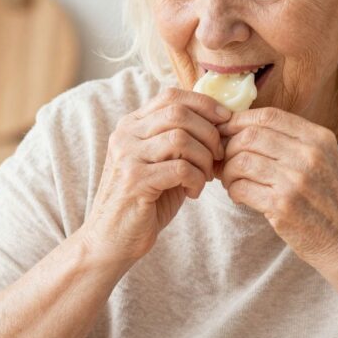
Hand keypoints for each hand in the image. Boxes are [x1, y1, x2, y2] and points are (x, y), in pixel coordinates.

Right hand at [82, 87, 228, 263]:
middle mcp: (125, 135)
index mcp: (131, 125)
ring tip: (205, 176)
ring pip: (181, 138)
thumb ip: (180, 141)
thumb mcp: (161, 164)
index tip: (226, 120)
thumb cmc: (144, 203)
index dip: (204, 103)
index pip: (171, 96)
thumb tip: (219, 123)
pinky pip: (180, 168)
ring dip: (204, 158)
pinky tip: (194, 192)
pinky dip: (196, 179)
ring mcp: (127, 157)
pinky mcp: (134, 181)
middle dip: (209, 132)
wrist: (110, 240)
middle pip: (178, 112)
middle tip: (219, 155)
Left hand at [218, 107, 337, 269]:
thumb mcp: (324, 160)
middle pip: (250, 136)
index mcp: (319, 138)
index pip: (268, 116)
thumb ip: (292, 142)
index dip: (239, 120)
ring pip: (241, 161)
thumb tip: (241, 129)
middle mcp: (309, 155)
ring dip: (229, 171)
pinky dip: (233, 191)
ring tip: (232, 181)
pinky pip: (241, 188)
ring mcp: (296, 181)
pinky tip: (239, 196)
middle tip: (225, 161)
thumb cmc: (332, 201)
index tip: (227, 131)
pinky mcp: (283, 207)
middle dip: (229, 147)